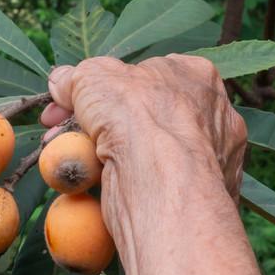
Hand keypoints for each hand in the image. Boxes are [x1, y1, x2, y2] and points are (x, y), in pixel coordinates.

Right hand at [40, 55, 246, 241]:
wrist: (163, 186)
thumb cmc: (135, 117)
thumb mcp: (92, 77)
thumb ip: (76, 77)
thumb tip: (61, 81)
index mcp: (196, 76)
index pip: (144, 78)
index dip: (101, 91)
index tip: (71, 106)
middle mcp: (212, 116)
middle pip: (142, 117)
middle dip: (98, 125)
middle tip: (61, 133)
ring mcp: (212, 160)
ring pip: (147, 153)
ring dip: (104, 155)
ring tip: (74, 163)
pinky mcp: (201, 199)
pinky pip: (155, 186)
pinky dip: (124, 186)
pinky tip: (98, 188)